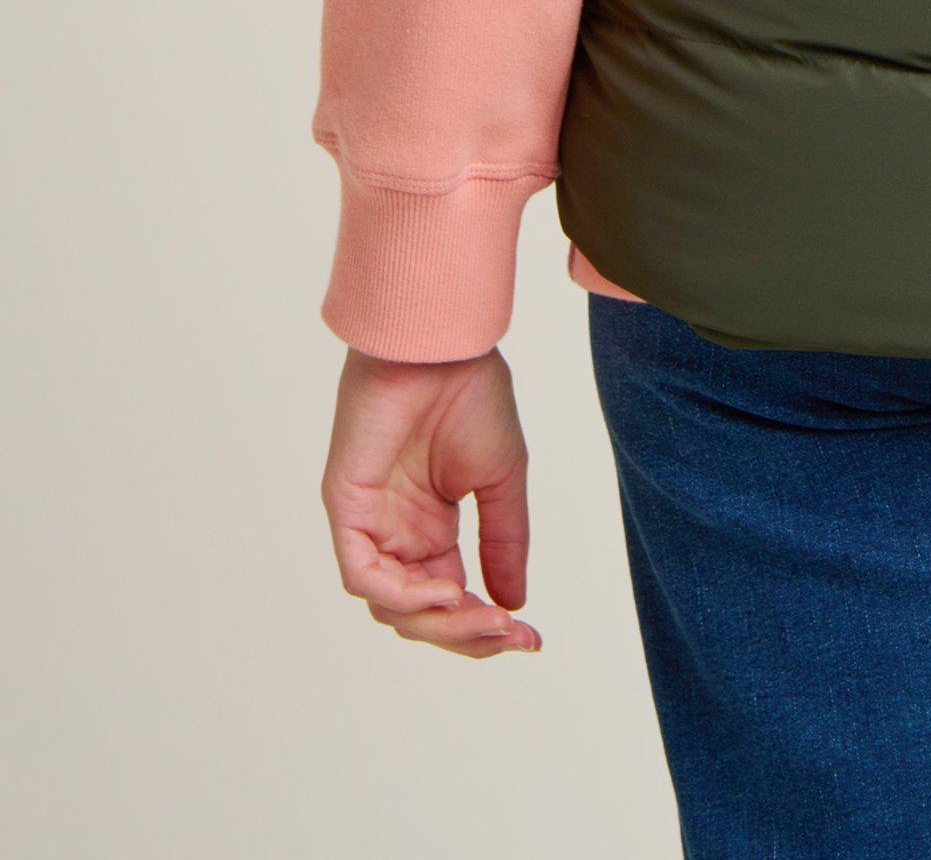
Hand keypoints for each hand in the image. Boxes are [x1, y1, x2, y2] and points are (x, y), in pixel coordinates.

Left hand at [323, 348, 540, 656]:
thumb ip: (503, 541)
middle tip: (508, 636)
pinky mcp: (347, 509)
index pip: (449, 598)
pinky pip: (365, 575)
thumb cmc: (471, 394)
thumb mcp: (501, 480)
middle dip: (465, 634)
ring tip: (483, 617)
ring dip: (440, 621)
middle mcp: (396, 534)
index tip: (529, 638)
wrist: (445, 346)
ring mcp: (369, 524)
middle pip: (419, 614)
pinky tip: (447, 590)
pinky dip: (405, 595)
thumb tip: (514, 604)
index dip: (484, 627)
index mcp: (429, 528)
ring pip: (391, 606)